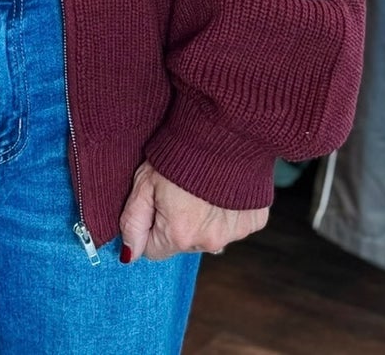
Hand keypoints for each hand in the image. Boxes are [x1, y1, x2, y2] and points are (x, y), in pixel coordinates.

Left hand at [118, 160, 267, 261]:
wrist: (223, 130)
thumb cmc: (179, 153)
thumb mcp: (144, 183)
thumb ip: (133, 222)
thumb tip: (130, 254)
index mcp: (179, 235)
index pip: (154, 250)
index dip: (150, 226)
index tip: (156, 202)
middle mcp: (209, 242)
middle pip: (183, 242)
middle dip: (178, 222)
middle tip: (179, 190)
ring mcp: (234, 233)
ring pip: (209, 234)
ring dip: (204, 218)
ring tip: (202, 186)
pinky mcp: (254, 221)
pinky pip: (233, 224)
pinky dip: (228, 210)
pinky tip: (223, 186)